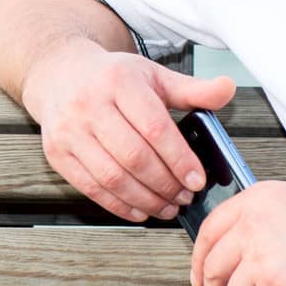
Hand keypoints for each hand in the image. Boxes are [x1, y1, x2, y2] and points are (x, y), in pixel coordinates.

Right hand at [22, 41, 234, 222]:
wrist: (61, 75)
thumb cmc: (113, 78)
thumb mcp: (153, 75)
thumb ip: (191, 89)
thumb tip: (228, 89)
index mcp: (119, 81)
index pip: (154, 127)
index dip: (179, 158)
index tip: (197, 179)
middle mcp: (90, 105)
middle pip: (134, 156)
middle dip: (165, 184)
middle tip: (185, 197)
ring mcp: (70, 131)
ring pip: (112, 176)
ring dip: (145, 199)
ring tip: (168, 206)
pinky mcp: (58, 154)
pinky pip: (91, 188)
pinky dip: (119, 205)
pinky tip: (140, 210)